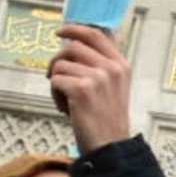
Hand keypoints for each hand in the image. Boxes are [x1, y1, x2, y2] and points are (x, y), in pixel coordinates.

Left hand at [48, 25, 131, 152]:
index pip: (95, 35)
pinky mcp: (81, 89)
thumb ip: (99, 66)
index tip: (60, 32)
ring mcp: (97, 77)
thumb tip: (72, 47)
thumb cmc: (107, 120)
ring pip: (60, 65)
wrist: (110, 146)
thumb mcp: (112, 88)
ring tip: (66, 101)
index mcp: (121, 65)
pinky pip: (55, 81)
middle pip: (72, 47)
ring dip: (56, 83)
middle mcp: (111, 68)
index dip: (74, 29)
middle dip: (57, 61)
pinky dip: (55, 95)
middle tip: (54, 77)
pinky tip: (66, 109)